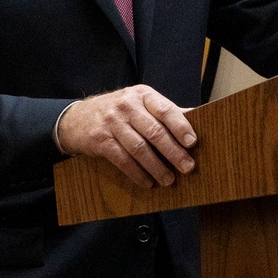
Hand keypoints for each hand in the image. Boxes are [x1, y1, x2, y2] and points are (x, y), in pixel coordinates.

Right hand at [56, 85, 197, 187]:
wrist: (77, 118)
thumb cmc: (118, 112)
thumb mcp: (141, 104)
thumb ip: (166, 112)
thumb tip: (200, 119)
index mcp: (142, 95)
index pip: (165, 110)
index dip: (181, 127)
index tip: (193, 143)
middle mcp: (127, 106)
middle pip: (154, 131)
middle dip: (173, 152)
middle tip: (187, 167)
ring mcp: (112, 122)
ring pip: (139, 148)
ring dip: (156, 167)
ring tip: (168, 180)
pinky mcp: (100, 140)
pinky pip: (122, 159)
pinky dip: (137, 173)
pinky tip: (147, 182)